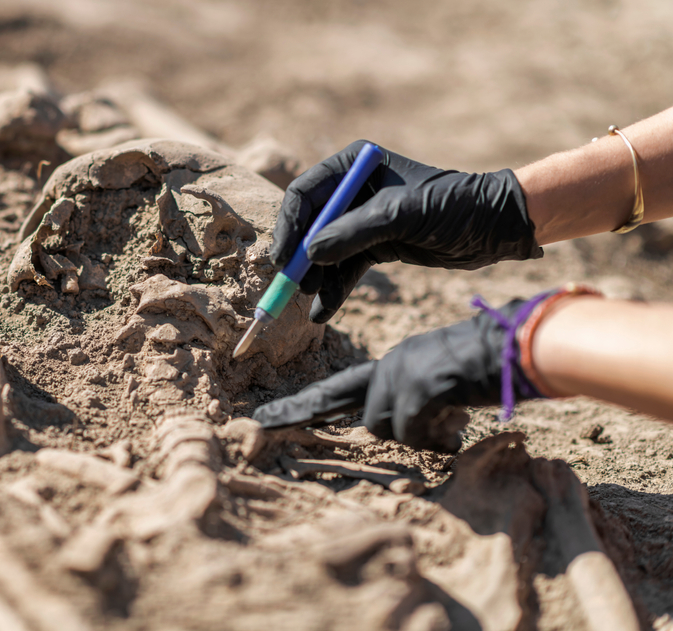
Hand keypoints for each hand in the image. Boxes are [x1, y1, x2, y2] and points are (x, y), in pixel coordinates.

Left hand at [254, 299, 533, 452]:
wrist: (522, 343)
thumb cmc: (494, 365)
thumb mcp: (445, 385)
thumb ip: (419, 405)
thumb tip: (408, 430)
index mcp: (395, 362)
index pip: (340, 387)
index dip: (306, 405)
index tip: (271, 416)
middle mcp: (391, 364)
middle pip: (339, 400)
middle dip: (298, 413)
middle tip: (260, 423)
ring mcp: (402, 374)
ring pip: (383, 427)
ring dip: (415, 436)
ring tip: (451, 421)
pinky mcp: (418, 387)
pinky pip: (410, 432)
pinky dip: (435, 439)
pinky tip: (458, 428)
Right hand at [270, 141, 542, 322]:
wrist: (497, 227)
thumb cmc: (454, 206)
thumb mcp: (401, 216)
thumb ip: (353, 233)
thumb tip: (310, 255)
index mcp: (355, 166)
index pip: (305, 193)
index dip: (290, 226)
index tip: (283, 257)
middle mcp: (354, 191)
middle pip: (309, 224)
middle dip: (300, 256)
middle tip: (291, 285)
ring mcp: (363, 220)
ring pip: (325, 251)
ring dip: (316, 277)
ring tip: (310, 301)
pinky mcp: (376, 246)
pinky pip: (345, 269)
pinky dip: (334, 289)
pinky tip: (323, 312)